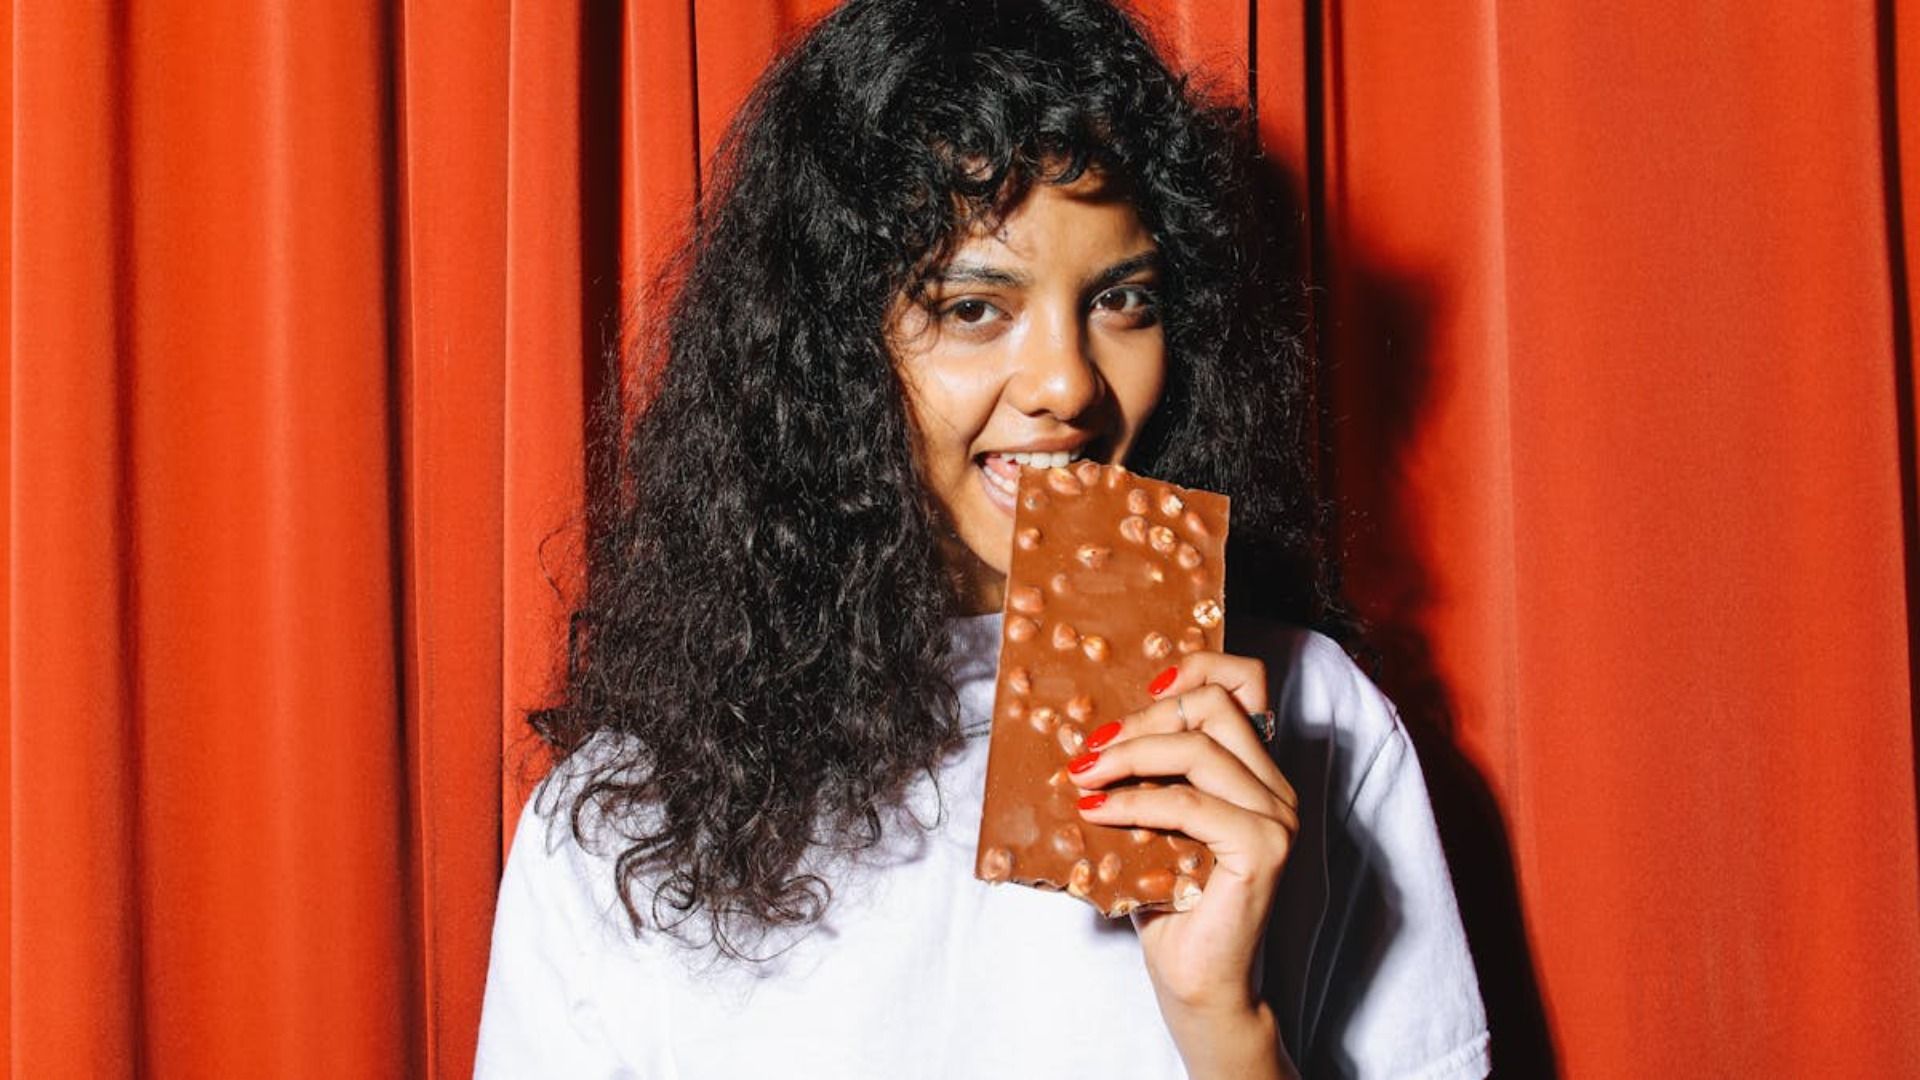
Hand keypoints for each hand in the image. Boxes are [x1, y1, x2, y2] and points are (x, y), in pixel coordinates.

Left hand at [1069, 652, 1298, 1077]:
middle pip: (1212, 704)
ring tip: (1083, 779)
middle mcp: (1275, 787)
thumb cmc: (1170, 908)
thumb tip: (1088, 733)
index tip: (1141, 691)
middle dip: (1141, 719)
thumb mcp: (1152, 823)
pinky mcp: (1263, 848)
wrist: (1198, 986)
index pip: (1245, 682)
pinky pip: (1188, 803)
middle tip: (1090, 753)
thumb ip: (1146, 775)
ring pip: (1198, 748)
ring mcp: (1277, 817)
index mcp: (1255, 772)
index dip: (1193, 668)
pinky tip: (1097, 813)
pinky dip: (1134, 802)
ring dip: (1128, 756)